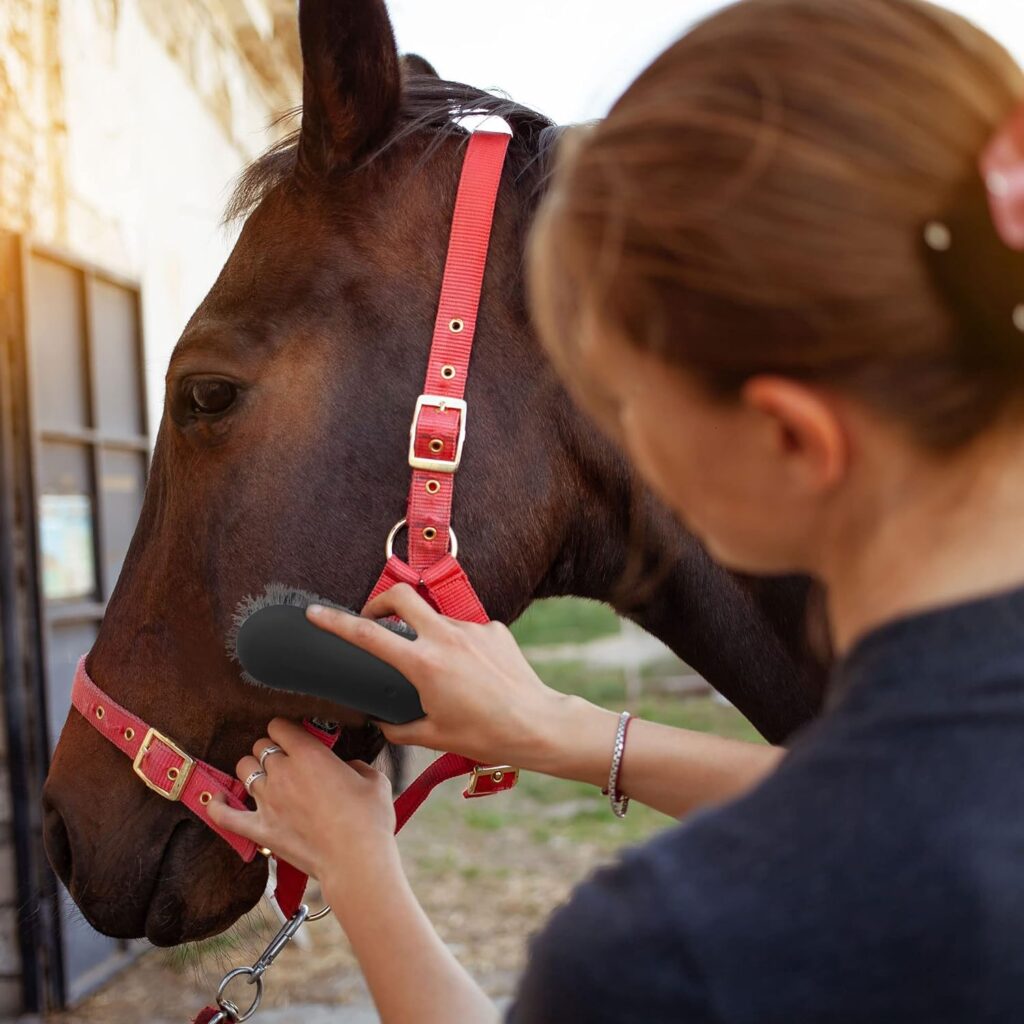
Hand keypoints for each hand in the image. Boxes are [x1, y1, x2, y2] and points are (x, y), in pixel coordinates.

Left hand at [207, 718, 397, 892]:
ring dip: (252, 770)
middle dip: (270, 749)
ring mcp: (267, 801)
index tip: (293, 735)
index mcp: (309, 754)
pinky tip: (216, 800)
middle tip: (283, 759)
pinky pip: (225, 816)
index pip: (280, 726)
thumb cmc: (368, 820)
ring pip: (243, 770)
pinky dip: (217, 807)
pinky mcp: (260, 830)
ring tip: (263, 776)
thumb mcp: (374, 780)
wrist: (356, 860)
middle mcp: (283, 772)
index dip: (285, 728)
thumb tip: (349, 768)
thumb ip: (357, 766)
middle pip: (260, 747)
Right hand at [306, 585, 571, 769]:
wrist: (538, 724)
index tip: (316, 613)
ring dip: (427, 633)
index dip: (336, 622)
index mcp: (424, 663)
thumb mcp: (433, 735)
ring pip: (436, 618)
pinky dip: (460, 645)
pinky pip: (466, 630)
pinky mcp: (494, 629)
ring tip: (442, 671)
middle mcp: (445, 637)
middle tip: (374, 618)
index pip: (368, 635)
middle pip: (399, 595)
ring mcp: (472, 629)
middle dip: (379, 600)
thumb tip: (382, 722)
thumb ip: (399, 728)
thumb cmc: (486, 734)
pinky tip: (473, 673)